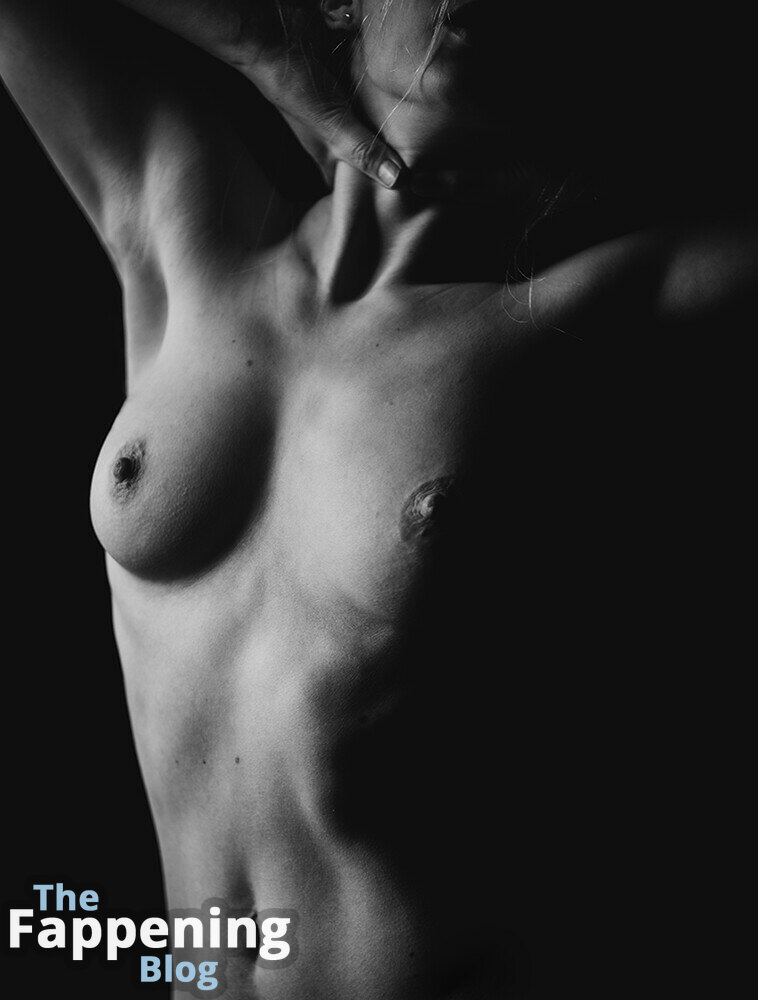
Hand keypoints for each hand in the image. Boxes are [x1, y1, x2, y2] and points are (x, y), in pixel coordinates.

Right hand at [232, 3, 403, 188]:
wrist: (276, 33)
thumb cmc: (293, 85)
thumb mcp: (332, 124)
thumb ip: (363, 149)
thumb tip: (395, 180)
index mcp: (326, 149)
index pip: (344, 182)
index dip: (363, 191)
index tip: (395, 197)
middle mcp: (333, 128)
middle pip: (364, 149)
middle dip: (387, 155)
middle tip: (421, 163)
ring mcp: (340, 101)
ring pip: (370, 118)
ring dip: (390, 121)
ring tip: (422, 131)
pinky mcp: (346, 74)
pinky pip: (370, 87)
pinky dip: (384, 90)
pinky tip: (406, 94)